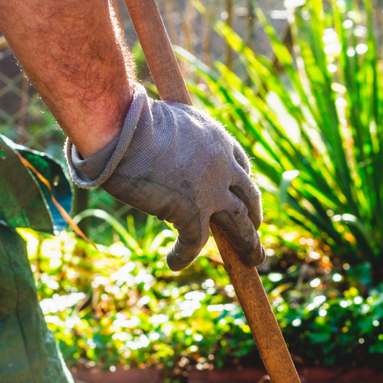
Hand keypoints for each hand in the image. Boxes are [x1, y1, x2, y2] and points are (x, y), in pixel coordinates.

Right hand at [66, 86, 264, 270]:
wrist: (124, 129)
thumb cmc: (134, 120)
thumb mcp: (169, 120)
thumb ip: (178, 137)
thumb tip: (161, 146)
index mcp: (218, 140)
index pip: (240, 166)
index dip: (240, 184)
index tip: (239, 194)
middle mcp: (223, 166)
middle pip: (248, 195)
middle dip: (254, 214)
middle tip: (258, 229)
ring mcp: (211, 191)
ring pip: (239, 223)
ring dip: (248, 242)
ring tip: (253, 258)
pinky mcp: (192, 212)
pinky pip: (194, 242)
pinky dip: (184, 255)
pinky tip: (174, 262)